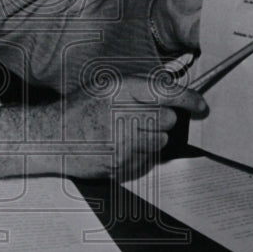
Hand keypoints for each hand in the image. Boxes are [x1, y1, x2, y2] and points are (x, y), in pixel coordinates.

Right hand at [0, 75, 208, 181]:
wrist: (51, 139)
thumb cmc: (78, 111)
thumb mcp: (105, 87)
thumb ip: (138, 87)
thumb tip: (172, 91)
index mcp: (118, 90)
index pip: (166, 93)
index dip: (189, 99)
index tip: (201, 106)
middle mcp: (121, 114)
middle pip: (167, 119)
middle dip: (161, 119)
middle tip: (141, 119)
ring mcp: (121, 142)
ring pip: (160, 141)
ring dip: (150, 138)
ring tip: (126, 134)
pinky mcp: (120, 164)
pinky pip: (148, 160)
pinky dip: (140, 155)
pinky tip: (120, 148)